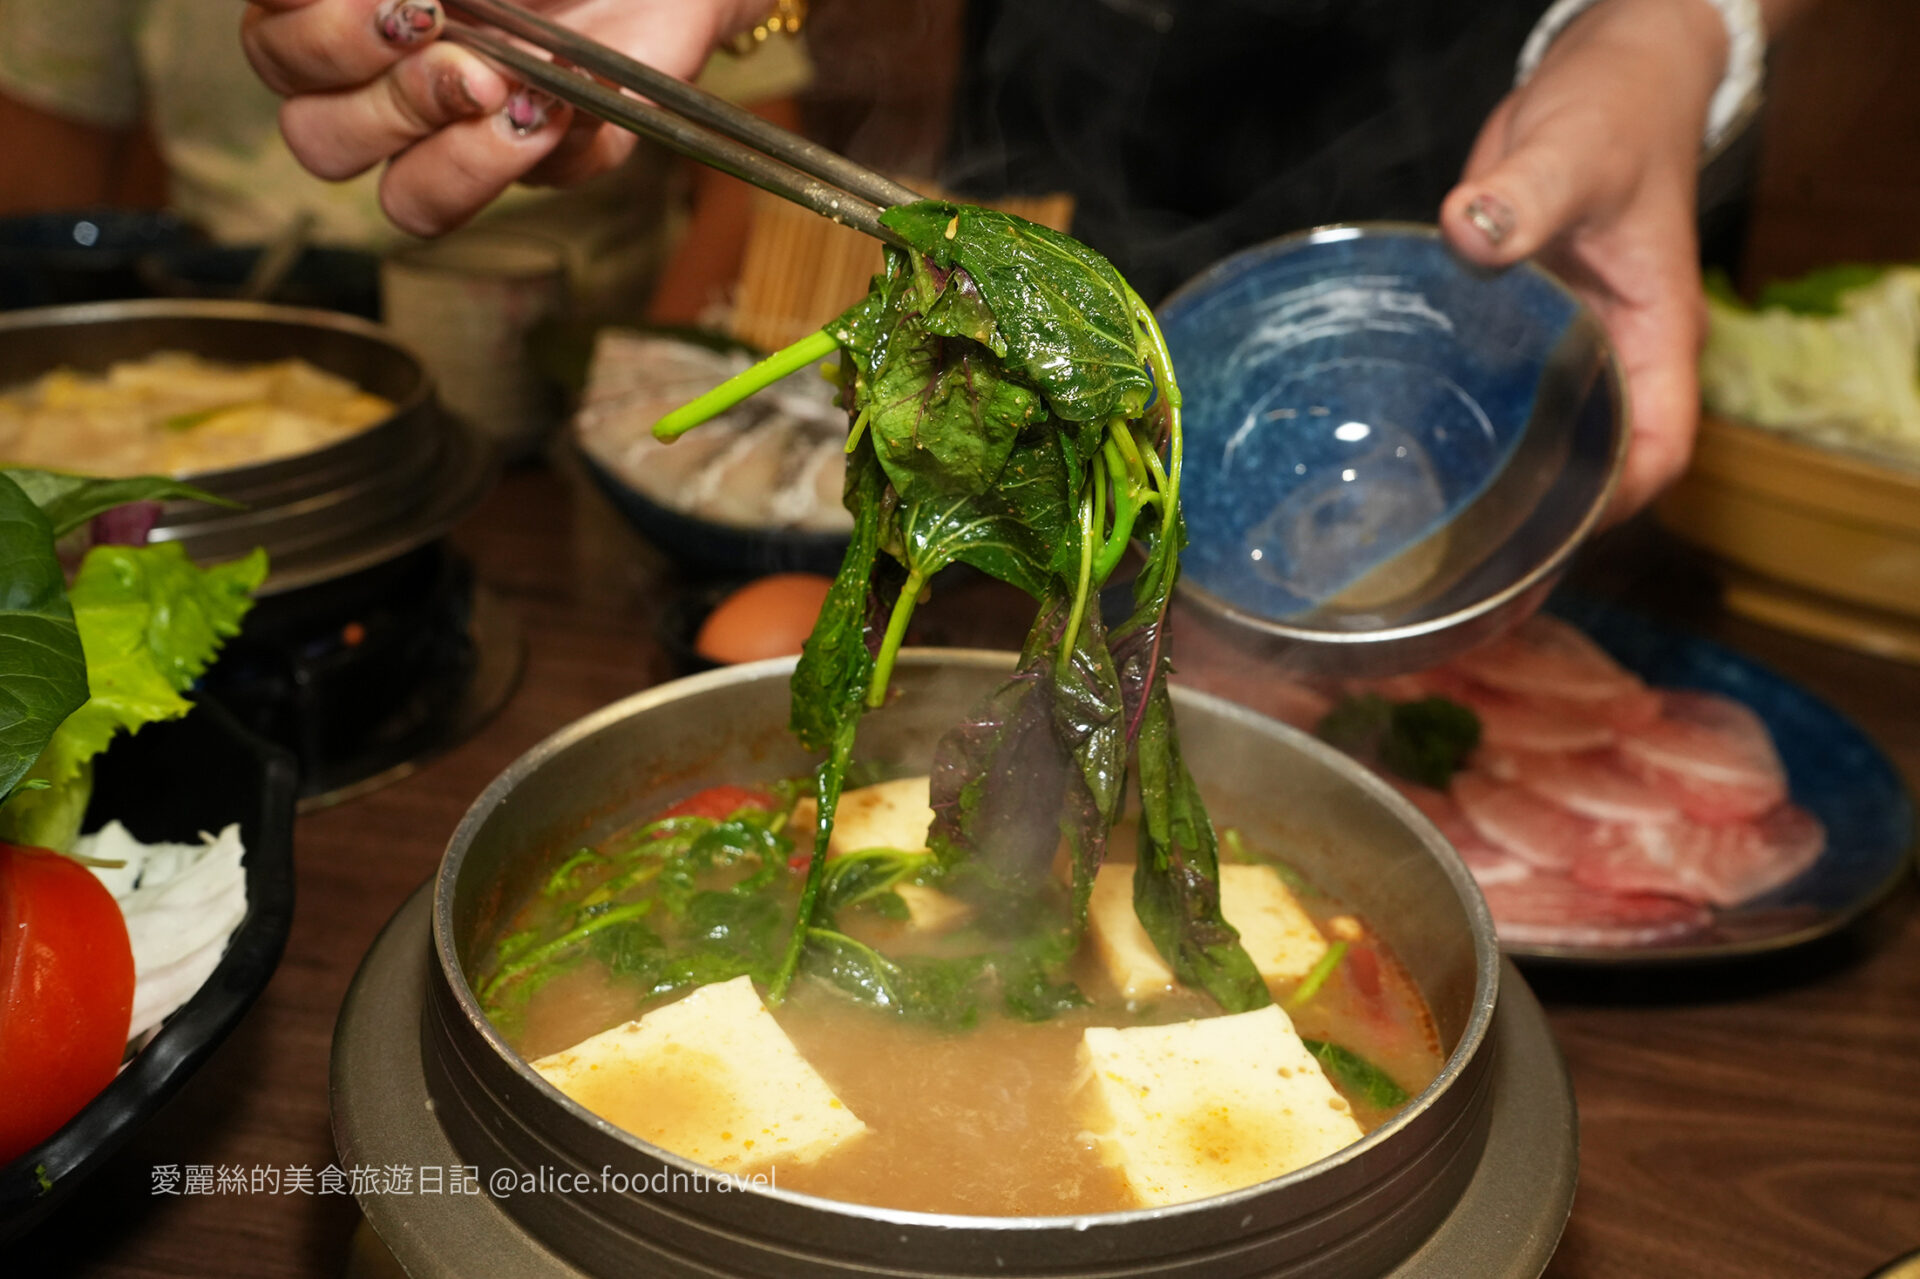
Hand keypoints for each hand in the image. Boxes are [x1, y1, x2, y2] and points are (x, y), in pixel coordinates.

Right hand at [241, 0, 761, 234]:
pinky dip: (545, 139)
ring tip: (502, 85)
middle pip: (319, 138)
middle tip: (435, 25)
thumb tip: (391, 3)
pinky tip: (566, 92)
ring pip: (406, 203)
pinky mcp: (554, 157)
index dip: (308, 30)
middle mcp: (393, 86)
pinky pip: (532, 187)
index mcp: (346, 15)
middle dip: (376, 88)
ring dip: (449, 150)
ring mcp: (471, 135)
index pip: (273, 48)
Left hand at [1438, 0, 1729, 521]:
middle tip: (1455, 579)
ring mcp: (1561, 352)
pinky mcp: (1511, 335)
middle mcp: (1610, 360)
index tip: (1543, 536)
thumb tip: (1472, 231)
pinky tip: (1389, 461)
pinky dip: (1451, 433)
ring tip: (1412, 552)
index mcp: (1654, 340)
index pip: (1655, 451)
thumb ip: (1528, 192)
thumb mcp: (1575, 150)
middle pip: (1590, 472)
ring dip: (1487, 493)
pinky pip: (1488, 402)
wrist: (1598, 79)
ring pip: (1535, 446)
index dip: (1611, 505)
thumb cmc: (1614, 114)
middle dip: (1535, 529)